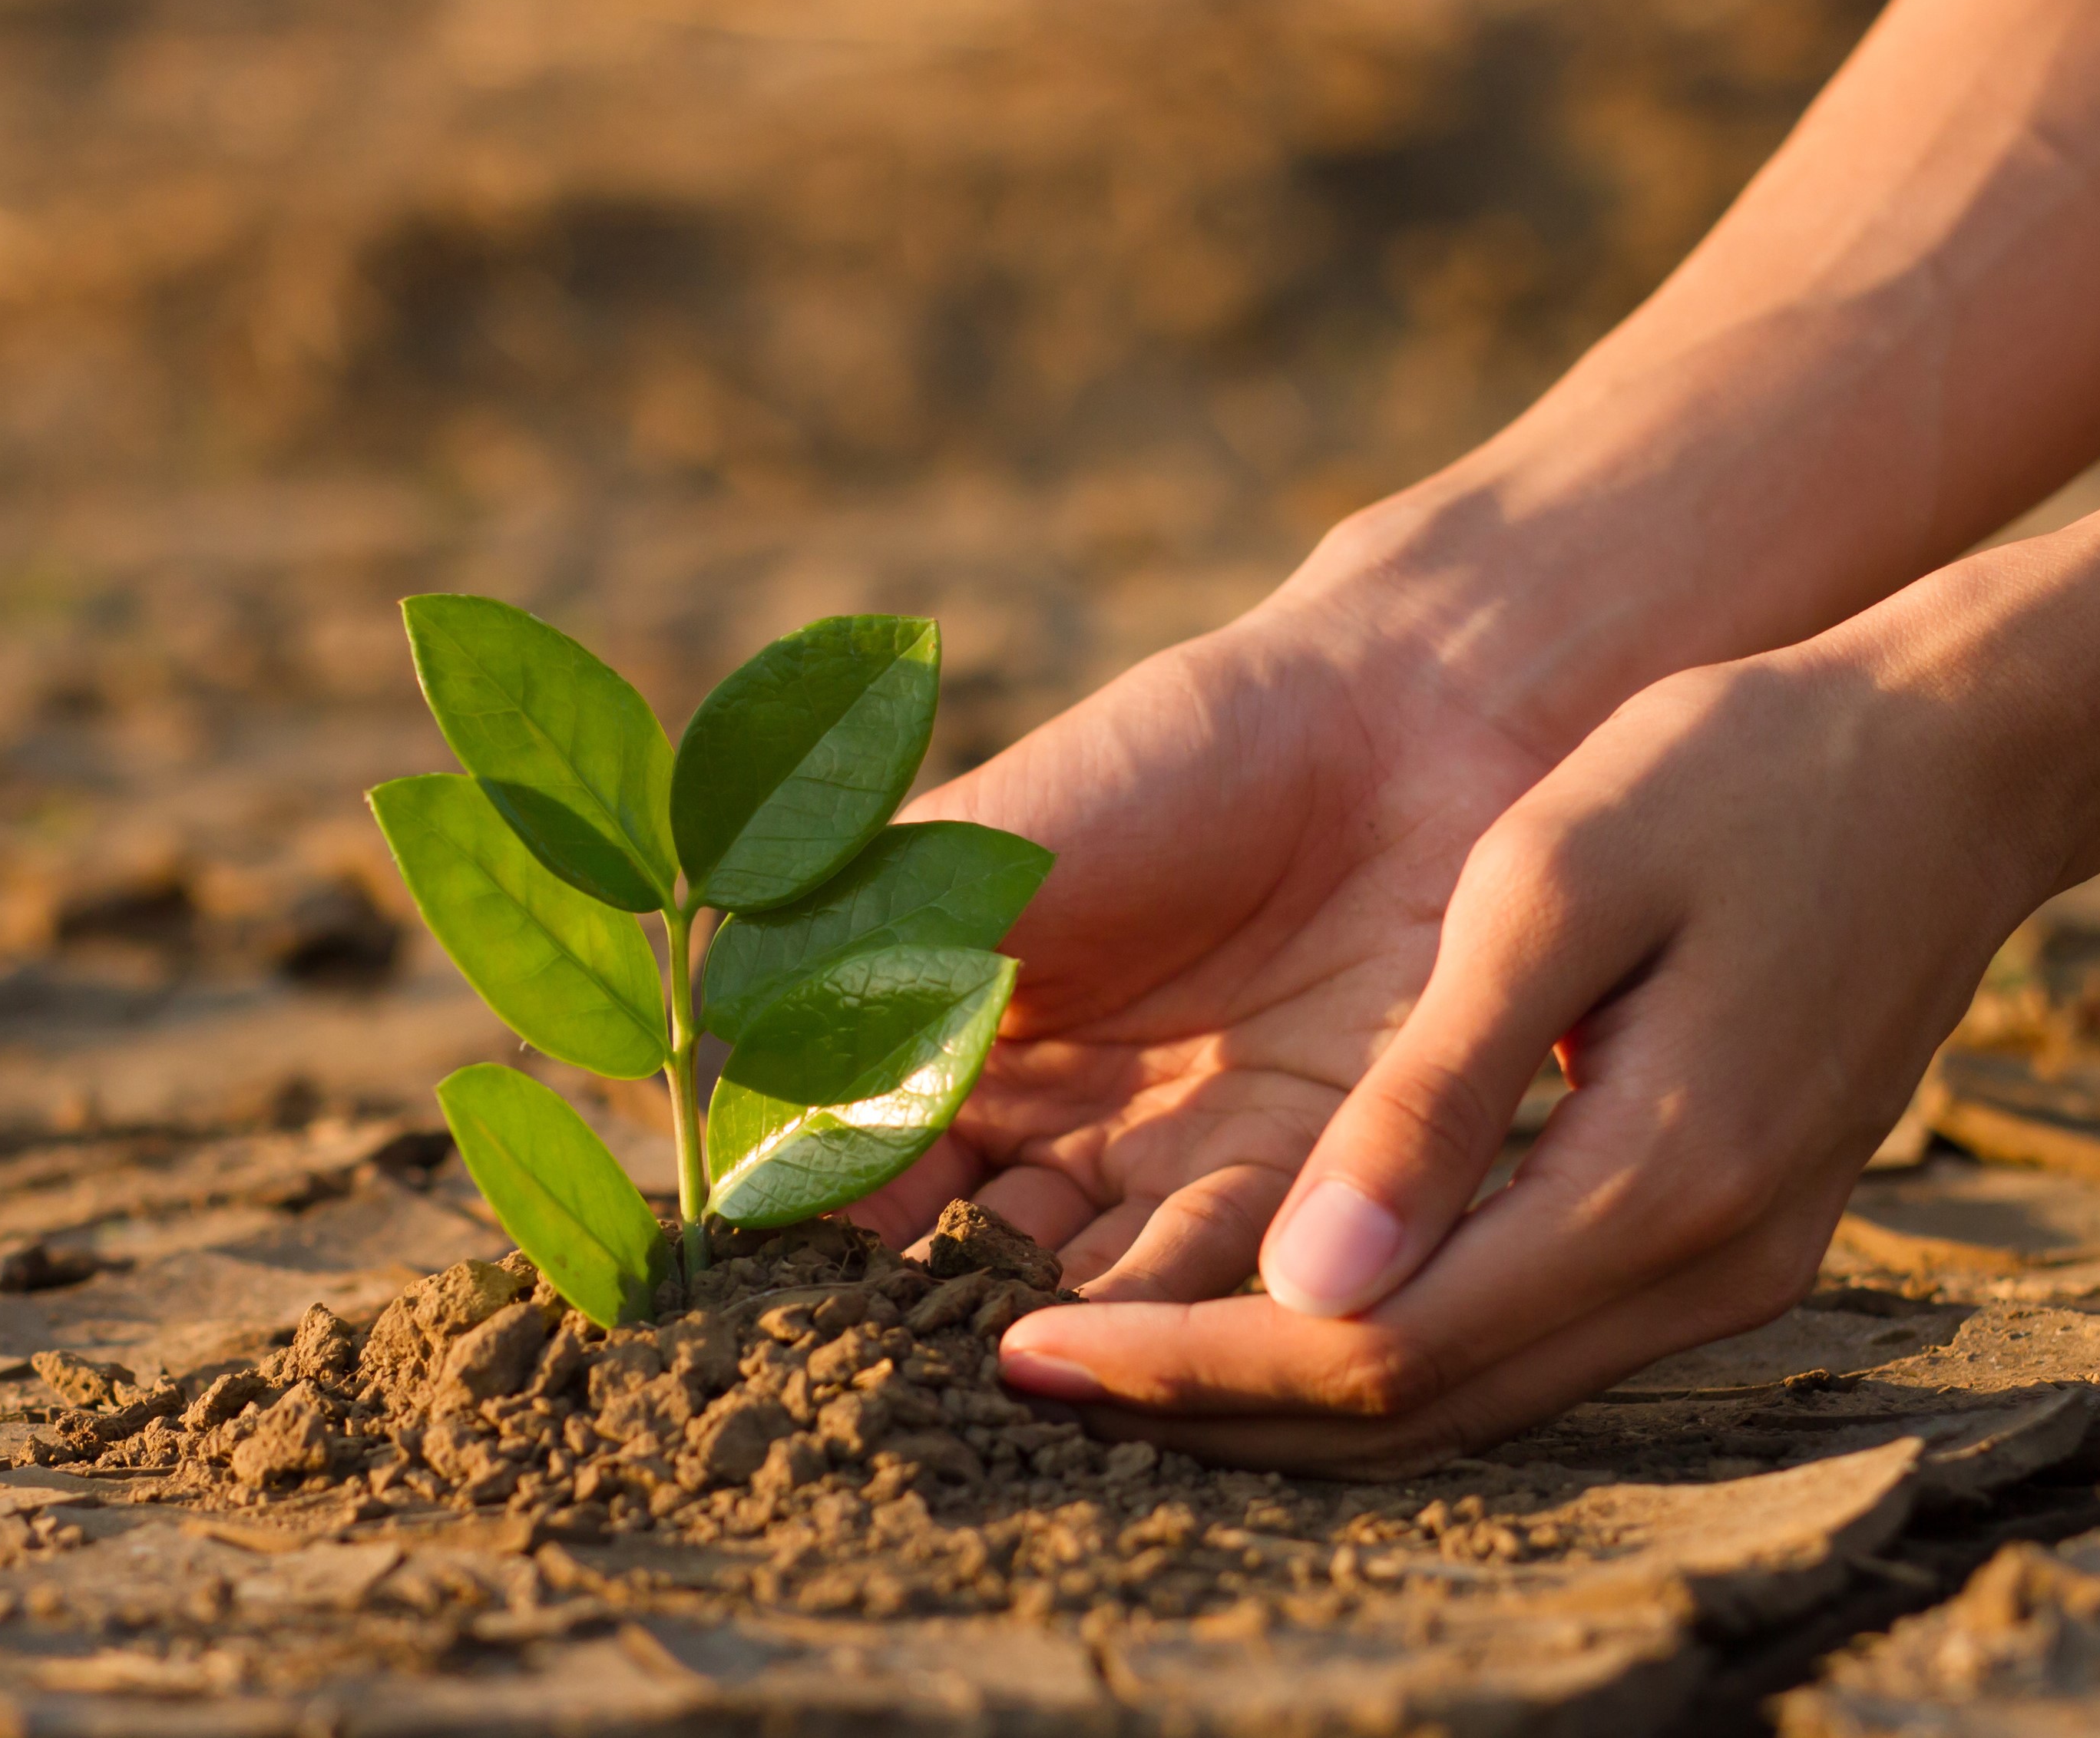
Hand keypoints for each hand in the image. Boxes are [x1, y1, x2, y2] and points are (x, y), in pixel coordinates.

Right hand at [843, 538, 1562, 1306]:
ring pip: (1088, 1299)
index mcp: (945, 1049)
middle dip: (924, 1327)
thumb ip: (840, 974)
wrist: (1399, 728)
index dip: (806, 1236)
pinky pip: (1225, 1287)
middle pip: (959, 1269)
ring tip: (1014, 1368)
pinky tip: (1136, 1348)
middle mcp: (1052, 1138)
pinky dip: (1176, 1329)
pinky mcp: (1306, 1196)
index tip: (773, 1286)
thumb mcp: (970, 856)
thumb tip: (700, 1105)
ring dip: (1051, 1340)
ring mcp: (1174, 1174)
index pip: (846, 1178)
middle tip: (892, 1370)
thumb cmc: (1165, 760)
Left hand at [988, 636, 2061, 1473]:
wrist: (1958, 758)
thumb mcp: (1560, 884)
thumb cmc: (1741, 772)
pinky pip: (1520, 1345)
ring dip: (1280, 1391)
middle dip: (1206, 1404)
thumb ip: (1436, 1092)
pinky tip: (1261, 1296)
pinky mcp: (1728, 1240)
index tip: (1021, 1346)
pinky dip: (1378, 1345)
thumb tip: (1306, 1284)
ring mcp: (1730, 1271)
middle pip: (1414, 1415)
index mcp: (1658, 1183)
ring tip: (1103, 1347)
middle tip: (1019, 1367)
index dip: (1189, 1365)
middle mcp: (1704, 1270)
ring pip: (1467, 1401)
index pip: (1377, 1352)